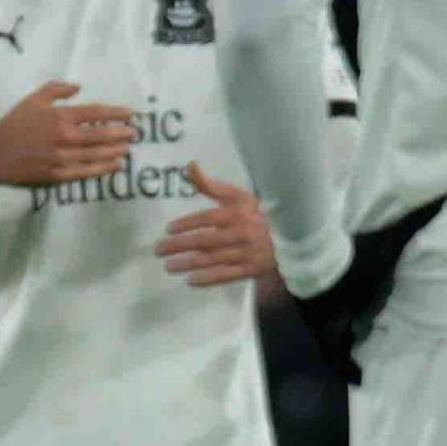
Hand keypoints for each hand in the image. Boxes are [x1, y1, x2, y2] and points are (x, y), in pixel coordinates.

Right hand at [0, 80, 133, 186]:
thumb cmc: (15, 123)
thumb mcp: (33, 99)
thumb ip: (56, 89)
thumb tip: (79, 87)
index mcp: (60, 116)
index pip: (95, 113)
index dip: (116, 113)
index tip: (131, 114)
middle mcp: (64, 137)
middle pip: (101, 135)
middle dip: (121, 133)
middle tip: (134, 133)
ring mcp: (62, 158)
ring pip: (96, 155)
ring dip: (116, 151)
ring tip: (128, 148)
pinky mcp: (57, 175)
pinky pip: (86, 172)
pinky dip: (103, 169)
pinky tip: (116, 165)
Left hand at [156, 162, 274, 286]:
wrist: (287, 239)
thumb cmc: (254, 214)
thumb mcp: (236, 196)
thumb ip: (210, 184)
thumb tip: (190, 165)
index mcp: (236, 213)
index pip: (207, 218)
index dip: (186, 223)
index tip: (168, 229)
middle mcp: (240, 233)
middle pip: (205, 240)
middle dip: (179, 245)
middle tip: (158, 250)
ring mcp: (245, 253)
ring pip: (212, 259)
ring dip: (187, 263)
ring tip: (168, 266)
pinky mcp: (249, 270)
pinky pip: (225, 276)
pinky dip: (207, 279)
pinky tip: (189, 280)